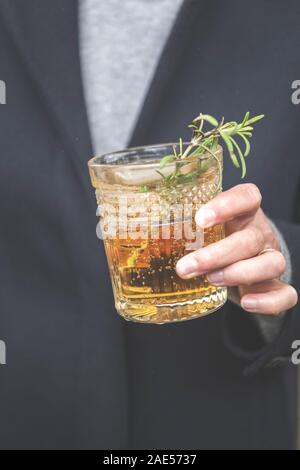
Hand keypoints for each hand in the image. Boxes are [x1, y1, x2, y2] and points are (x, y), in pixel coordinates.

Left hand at [176, 184, 297, 314]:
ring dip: (239, 273)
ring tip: (211, 280)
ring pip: (271, 263)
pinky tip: (246, 303)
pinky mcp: (275, 284)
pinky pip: (285, 294)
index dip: (227, 205)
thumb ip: (178, 225)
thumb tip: (130, 231)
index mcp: (243, 212)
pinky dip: (268, 301)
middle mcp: (260, 233)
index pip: (246, 197)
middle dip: (216, 254)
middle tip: (185, 267)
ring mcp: (270, 258)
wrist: (240, 260)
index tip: (199, 219)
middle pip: (249, 239)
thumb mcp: (201, 228)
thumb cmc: (214, 239)